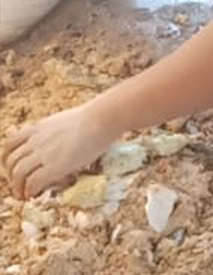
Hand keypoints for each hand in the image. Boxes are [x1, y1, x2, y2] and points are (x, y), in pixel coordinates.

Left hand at [2, 104, 120, 198]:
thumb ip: (58, 132)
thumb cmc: (95, 118)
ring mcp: (44, 153)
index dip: (7, 160)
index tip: (13, 169)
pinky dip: (30, 191)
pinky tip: (34, 195)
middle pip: (11, 161)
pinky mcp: (55, 166)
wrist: (102, 118)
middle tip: (20, 185)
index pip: (9, 145)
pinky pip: (33, 182)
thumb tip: (66, 139)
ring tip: (23, 195)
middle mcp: (35, 140)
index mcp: (37, 128)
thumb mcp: (67, 121)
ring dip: (18, 187)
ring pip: (18, 173)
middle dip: (12, 176)